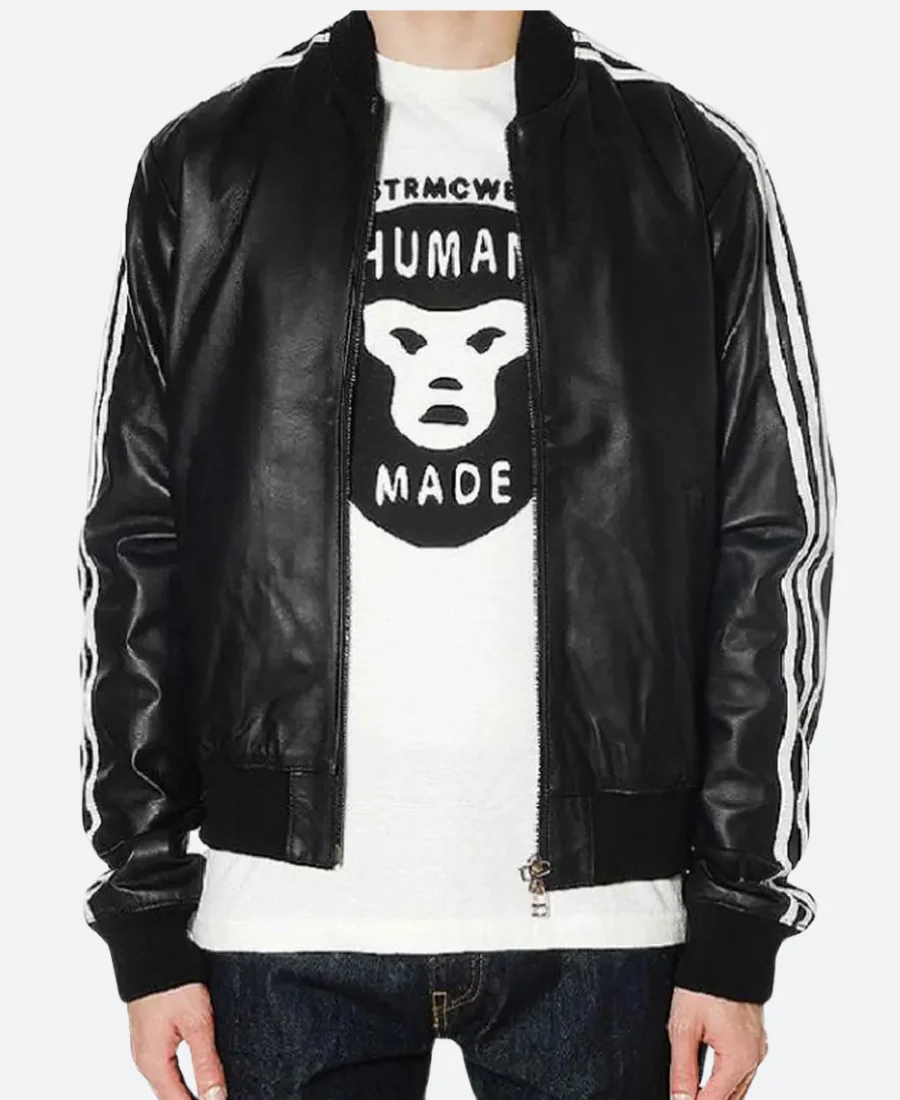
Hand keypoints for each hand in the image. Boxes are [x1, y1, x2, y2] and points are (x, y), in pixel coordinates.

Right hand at [127, 982, 226, 1099]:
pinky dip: (181, 1074)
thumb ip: (206, 1064)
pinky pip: (166, 1064)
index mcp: (153, 1063)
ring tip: (211, 1091)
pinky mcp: (150, 1033)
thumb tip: (215, 1098)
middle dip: (194, 1099)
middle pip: (171, 1095)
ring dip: (187, 1090)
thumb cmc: (171, 984)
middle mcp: (145, 1059)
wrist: (152, 951)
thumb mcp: (197, 1024)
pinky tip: (198, 1071)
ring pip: (168, 1081)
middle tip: (218, 1096)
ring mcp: (145, 1046)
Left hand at [668, 986, 767, 1099]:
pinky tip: (709, 1076)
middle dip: (706, 1099)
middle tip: (683, 1094)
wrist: (727, 951)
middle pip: (730, 1098)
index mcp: (739, 1058)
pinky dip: (726, 1077)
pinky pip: (743, 1068)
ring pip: (738, 1086)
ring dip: (716, 1092)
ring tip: (693, 1090)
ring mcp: (758, 1047)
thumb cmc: (705, 983)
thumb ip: (682, 1069)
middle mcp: (754, 1057)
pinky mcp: (756, 1037)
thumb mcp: (684, 1027)